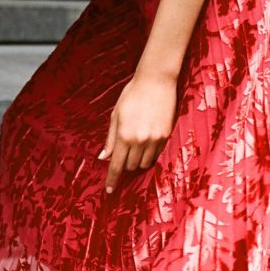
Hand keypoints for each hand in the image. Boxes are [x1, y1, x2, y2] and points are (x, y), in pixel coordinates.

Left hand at [98, 73, 177, 193]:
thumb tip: (103, 158)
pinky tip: (148, 139)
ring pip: (144, 163)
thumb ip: (110, 139)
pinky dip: (150, 153)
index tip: (109, 190)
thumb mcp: (116, 115)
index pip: (116, 166)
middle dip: (126, 163)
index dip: (112, 180)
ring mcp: (154, 139)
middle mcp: (139, 140)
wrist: (156, 80)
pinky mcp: (166, 136)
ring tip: (138, 143)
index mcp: (124, 135)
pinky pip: (157, 155)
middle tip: (126, 149)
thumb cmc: (132, 95)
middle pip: (131, 166)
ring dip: (139, 159)